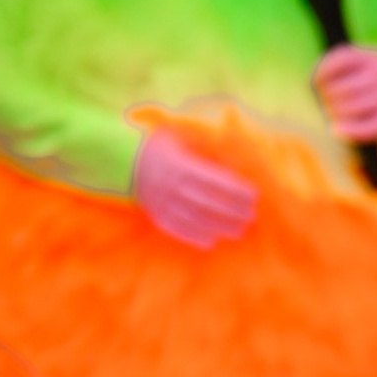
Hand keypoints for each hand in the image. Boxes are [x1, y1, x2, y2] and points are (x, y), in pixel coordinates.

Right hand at [132, 127, 258, 248]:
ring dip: (220, 227)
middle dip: (233, 212)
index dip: (236, 190)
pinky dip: (196, 237)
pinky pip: (178, 230)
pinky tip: (212, 240)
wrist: (123, 161)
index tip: (253, 195)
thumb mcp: (179, 136)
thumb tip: (232, 155)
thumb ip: (204, 144)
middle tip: (251, 215)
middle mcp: (172, 187)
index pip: (215, 182)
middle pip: (208, 204)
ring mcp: (164, 204)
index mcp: (181, 166)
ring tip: (239, 231)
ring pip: (196, 220)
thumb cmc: (159, 146)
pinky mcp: (156, 215)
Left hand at [312, 45, 376, 142]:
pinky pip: (367, 128)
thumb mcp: (359, 60)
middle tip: (324, 100)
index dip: (322, 72)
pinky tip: (335, 129)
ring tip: (330, 112)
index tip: (316, 80)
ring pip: (352, 109)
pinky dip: (349, 131)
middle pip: (343, 90)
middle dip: (327, 97)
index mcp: (372, 59)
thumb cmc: (371, 74)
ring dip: (335, 112)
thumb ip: (337, 64)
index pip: (341, 62)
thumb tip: (313, 81)